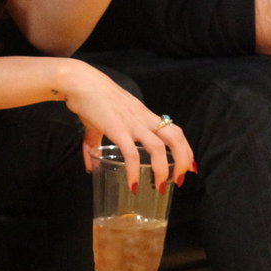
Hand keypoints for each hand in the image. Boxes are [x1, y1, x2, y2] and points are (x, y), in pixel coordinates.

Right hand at [58, 62, 195, 189]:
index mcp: (144, 116)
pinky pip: (131, 154)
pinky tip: (134, 186)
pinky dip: (134, 172)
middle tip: (181, 180)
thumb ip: (95, 144)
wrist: (81, 82)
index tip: (189, 167)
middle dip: (183, 160)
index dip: (185, 149)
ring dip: (163, 170)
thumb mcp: (99, 122)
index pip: (175, 131)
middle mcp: (144, 119)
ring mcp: (132, 124)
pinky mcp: (117, 129)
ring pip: (159, 148)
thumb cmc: (91, 98)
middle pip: (176, 138)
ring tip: (160, 187)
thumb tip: (90, 166)